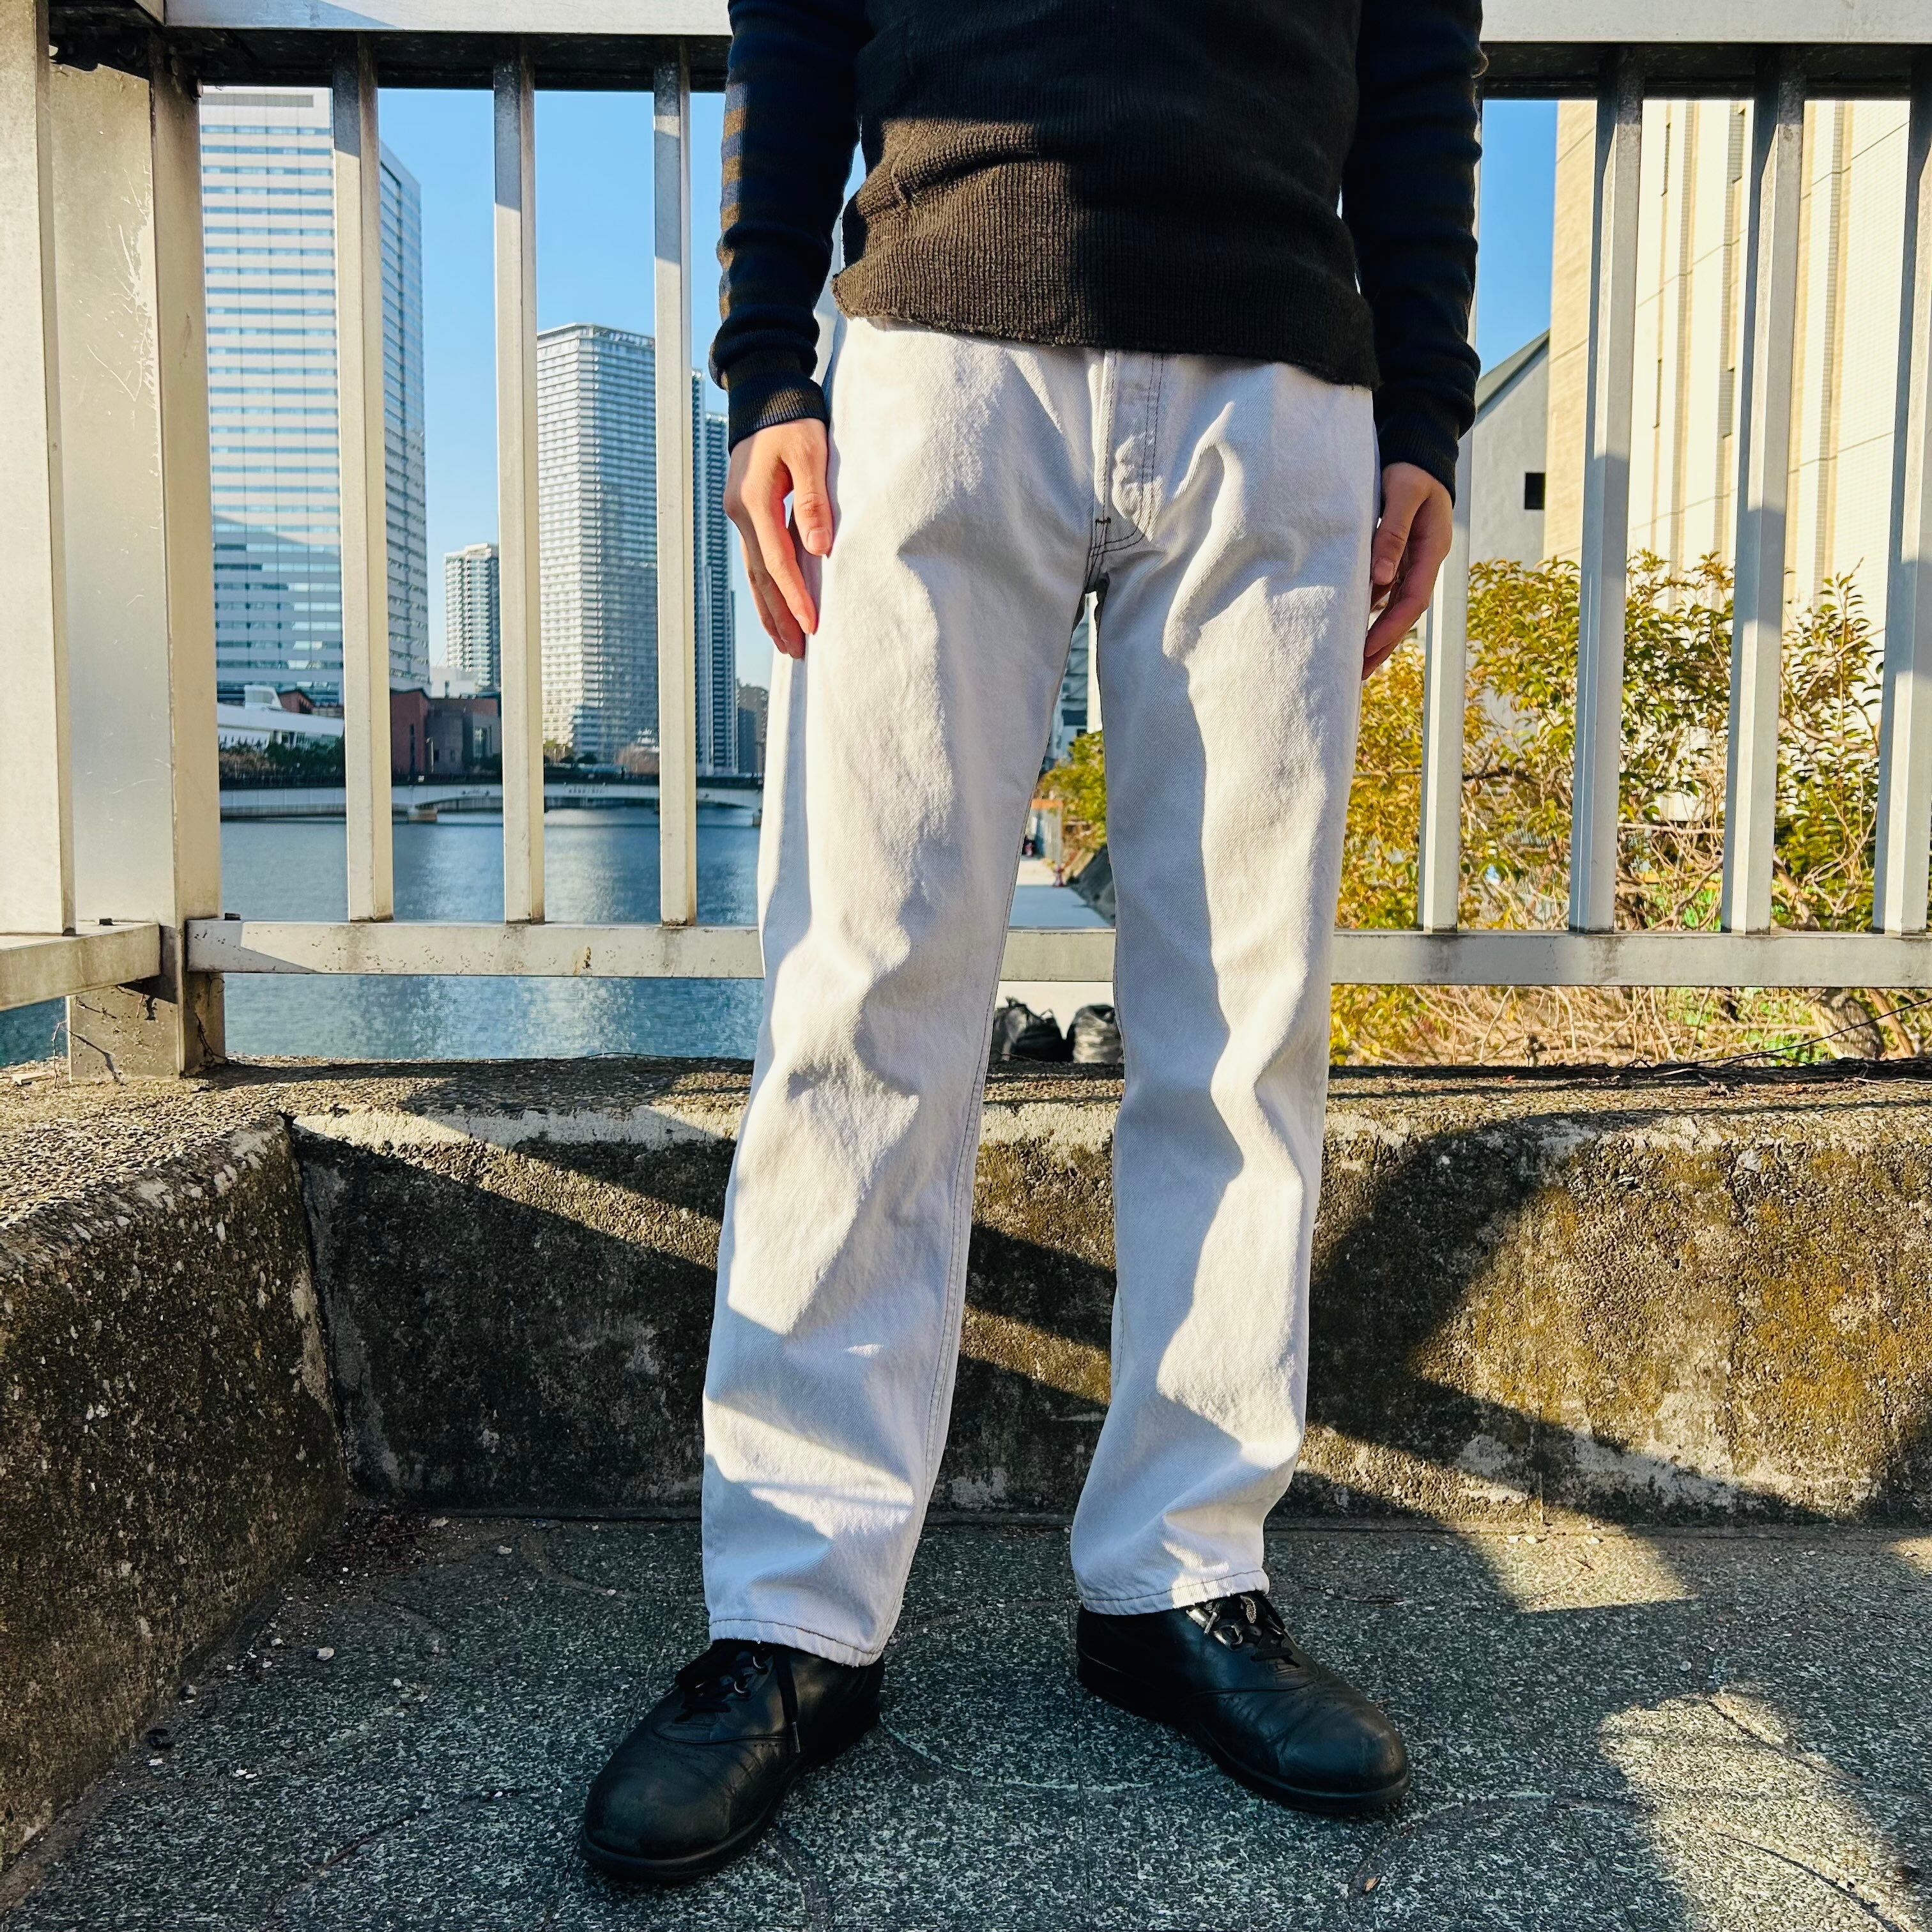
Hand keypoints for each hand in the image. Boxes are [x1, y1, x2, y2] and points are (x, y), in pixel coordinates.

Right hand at [723, 418, 833, 658]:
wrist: (765, 395)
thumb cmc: (792, 419)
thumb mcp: (810, 453)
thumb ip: (814, 501)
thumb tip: (819, 549)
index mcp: (754, 501)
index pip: (777, 561)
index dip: (795, 596)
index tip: (811, 625)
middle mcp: (740, 513)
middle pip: (760, 577)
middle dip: (779, 616)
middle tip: (797, 651)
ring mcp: (739, 514)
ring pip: (754, 573)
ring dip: (769, 609)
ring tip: (785, 643)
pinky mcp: (746, 513)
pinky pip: (755, 559)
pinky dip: (766, 587)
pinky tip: (776, 607)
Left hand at [1364, 462, 1453, 678]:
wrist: (1419, 454)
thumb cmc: (1411, 470)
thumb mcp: (1403, 493)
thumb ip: (1393, 532)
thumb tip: (1381, 578)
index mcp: (1431, 550)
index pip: (1413, 600)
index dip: (1391, 628)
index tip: (1367, 650)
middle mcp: (1423, 562)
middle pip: (1404, 613)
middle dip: (1382, 645)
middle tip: (1356, 674)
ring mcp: (1411, 562)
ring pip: (1393, 607)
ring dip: (1375, 634)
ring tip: (1350, 661)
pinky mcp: (1397, 558)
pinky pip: (1384, 592)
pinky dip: (1370, 612)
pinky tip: (1350, 628)